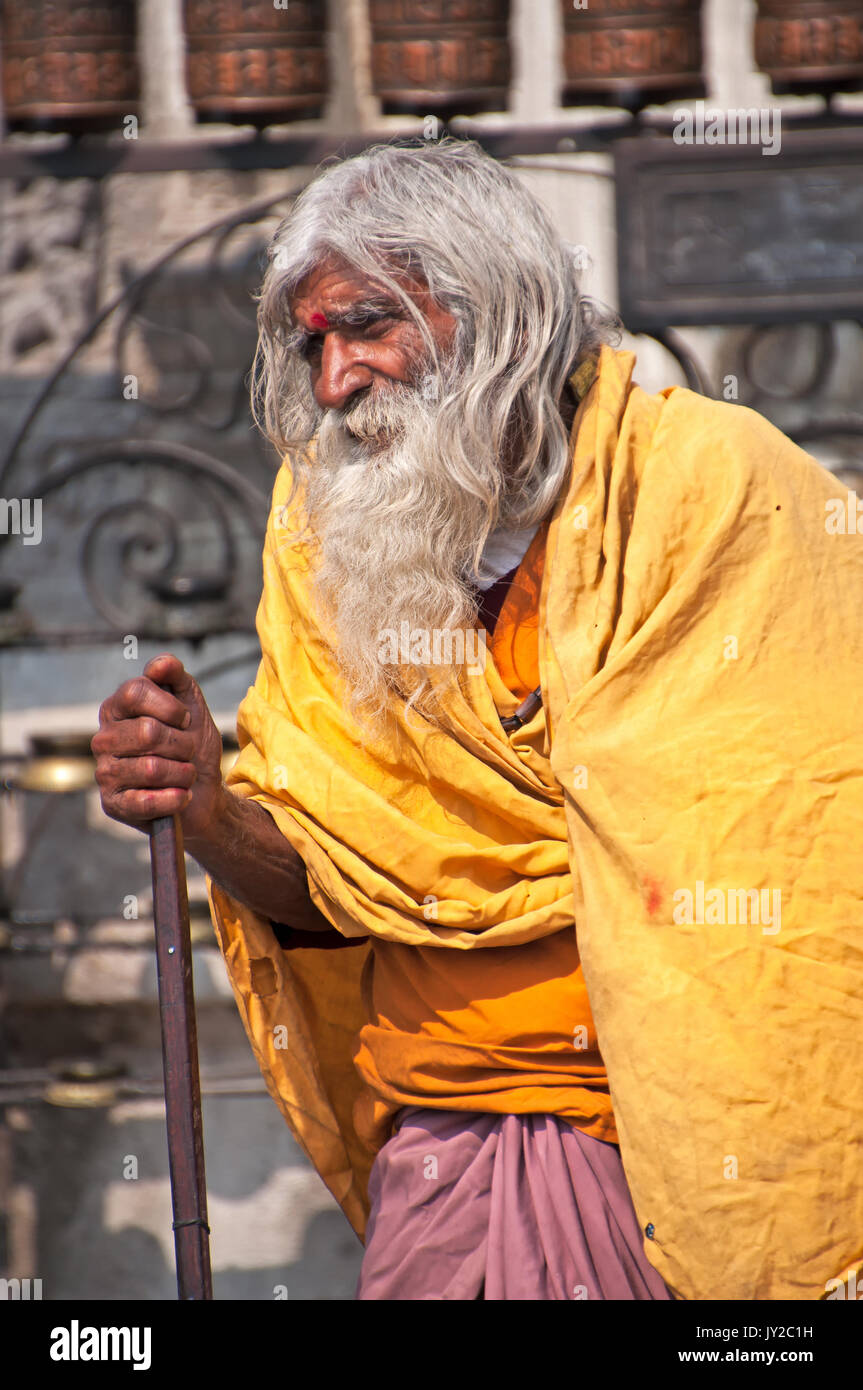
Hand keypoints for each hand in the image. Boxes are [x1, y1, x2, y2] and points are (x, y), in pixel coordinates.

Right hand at [92, 653, 224, 837]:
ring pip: (152, 768)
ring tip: (186, 774)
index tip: (185, 720)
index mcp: (116, 709)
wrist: (203, 789)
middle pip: (147, 731)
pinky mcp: (113, 804)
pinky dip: (175, 798)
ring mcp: (105, 772)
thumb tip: (160, 665)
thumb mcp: (190, 703)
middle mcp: (103, 739)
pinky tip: (181, 795)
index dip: (170, 706)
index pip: (135, 692)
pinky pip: (146, 802)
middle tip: (188, 751)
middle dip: (182, 744)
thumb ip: (175, 677)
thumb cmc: (192, 743)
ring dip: (183, 773)